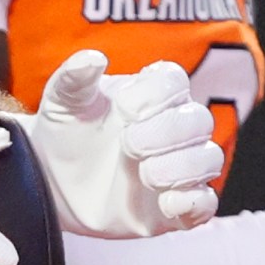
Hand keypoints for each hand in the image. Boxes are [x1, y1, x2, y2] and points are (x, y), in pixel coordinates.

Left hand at [29, 52, 220, 239]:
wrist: (54, 182)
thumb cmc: (66, 133)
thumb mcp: (62, 103)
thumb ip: (74, 78)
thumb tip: (92, 59)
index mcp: (151, 94)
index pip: (175, 82)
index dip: (155, 95)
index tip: (124, 110)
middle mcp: (173, 127)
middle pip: (199, 120)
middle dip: (167, 132)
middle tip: (129, 145)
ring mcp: (178, 166)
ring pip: (209, 159)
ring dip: (183, 167)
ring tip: (145, 174)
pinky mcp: (177, 205)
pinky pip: (205, 203)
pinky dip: (194, 203)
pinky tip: (167, 203)